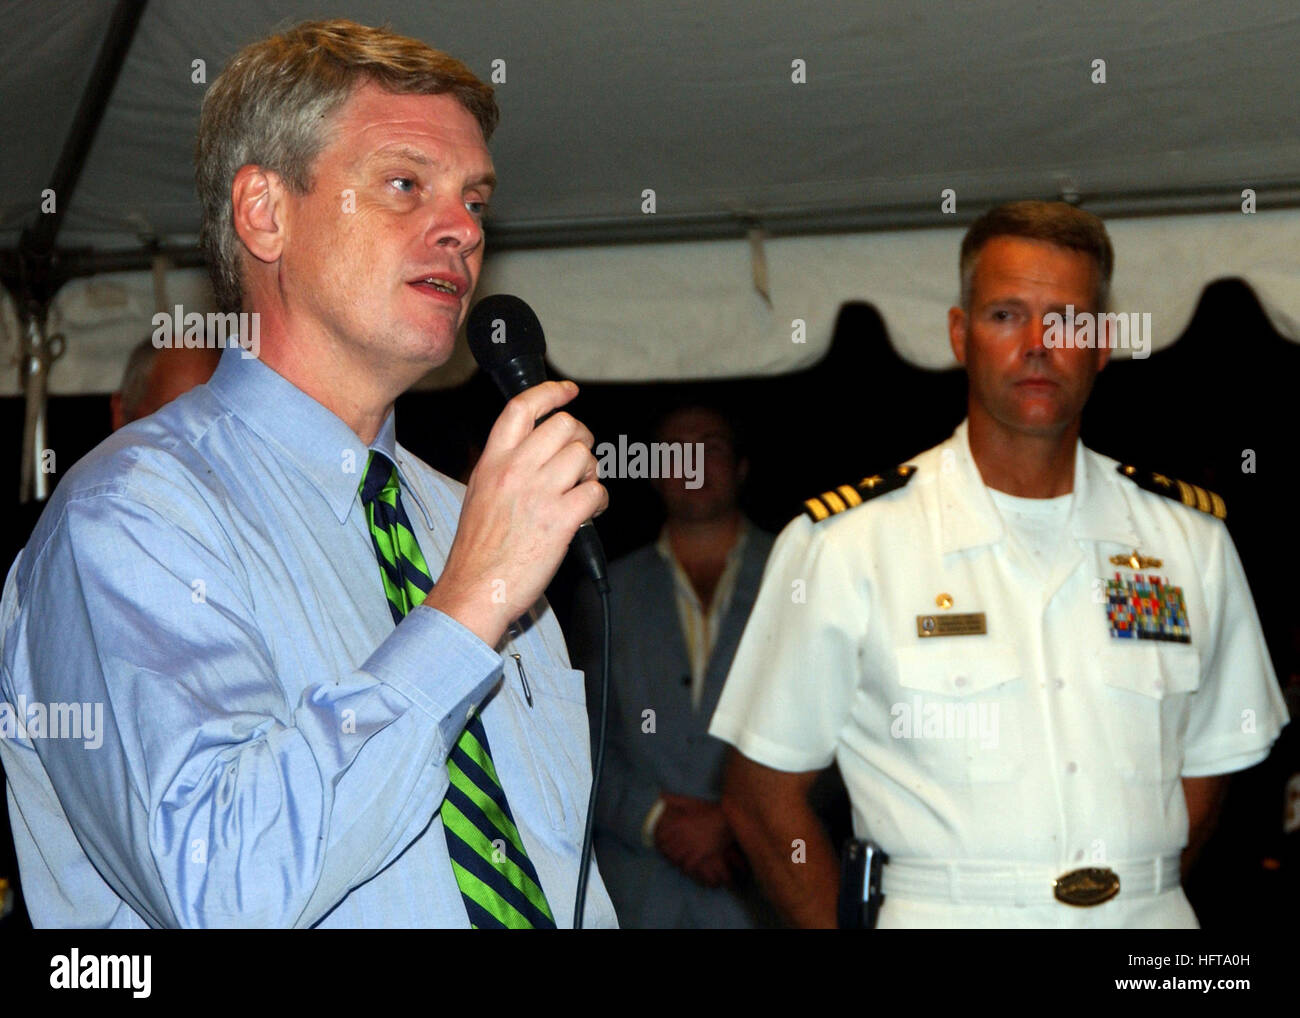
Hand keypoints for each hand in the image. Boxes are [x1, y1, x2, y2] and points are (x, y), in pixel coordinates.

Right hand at [424, 380, 606, 646]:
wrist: (475, 589)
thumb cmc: (478, 551)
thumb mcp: (479, 493)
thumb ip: (504, 467)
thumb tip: (536, 452)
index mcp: (492, 461)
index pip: (522, 407)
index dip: (550, 392)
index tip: (569, 391)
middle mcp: (515, 469)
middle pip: (564, 426)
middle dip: (581, 440)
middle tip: (580, 462)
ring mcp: (538, 492)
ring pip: (584, 456)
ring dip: (590, 473)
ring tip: (579, 494)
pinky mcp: (560, 519)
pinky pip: (596, 491)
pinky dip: (599, 501)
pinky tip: (588, 514)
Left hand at [654, 793, 741, 886]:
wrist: (727, 820)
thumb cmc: (709, 811)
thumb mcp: (691, 804)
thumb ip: (676, 800)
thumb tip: (662, 795)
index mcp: (679, 822)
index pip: (661, 836)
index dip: (660, 841)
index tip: (661, 844)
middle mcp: (683, 834)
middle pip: (667, 848)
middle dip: (667, 852)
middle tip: (669, 855)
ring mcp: (692, 844)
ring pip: (676, 857)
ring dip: (676, 860)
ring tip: (677, 861)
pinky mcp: (701, 853)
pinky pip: (688, 865)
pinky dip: (686, 867)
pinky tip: (688, 866)